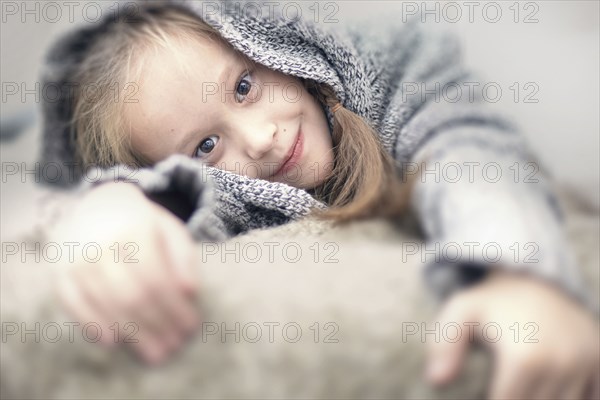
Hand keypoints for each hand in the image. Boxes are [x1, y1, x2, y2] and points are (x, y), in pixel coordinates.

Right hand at [53, 182, 199, 363]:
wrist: (99, 203)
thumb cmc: (144, 223)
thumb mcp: (171, 230)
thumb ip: (184, 258)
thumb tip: (190, 292)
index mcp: (135, 230)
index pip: (157, 279)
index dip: (175, 308)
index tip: (191, 327)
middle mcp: (102, 244)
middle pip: (132, 296)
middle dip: (156, 326)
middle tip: (174, 346)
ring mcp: (77, 259)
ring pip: (107, 304)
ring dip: (132, 334)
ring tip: (153, 352)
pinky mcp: (60, 271)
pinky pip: (74, 304)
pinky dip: (92, 324)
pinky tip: (113, 341)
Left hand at [425, 269, 599, 398]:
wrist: (532, 277)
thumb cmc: (490, 301)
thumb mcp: (458, 312)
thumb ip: (444, 345)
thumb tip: (436, 380)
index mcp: (525, 357)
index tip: (484, 390)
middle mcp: (562, 362)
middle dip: (516, 398)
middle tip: (506, 381)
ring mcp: (586, 362)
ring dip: (541, 398)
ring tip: (522, 380)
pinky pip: (591, 397)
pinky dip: (573, 397)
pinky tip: (547, 385)